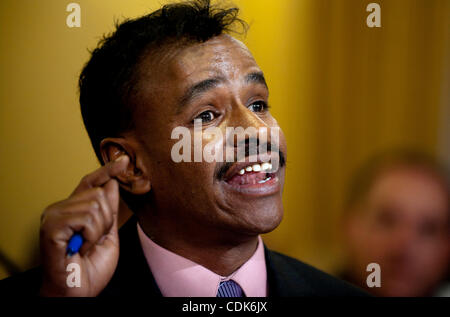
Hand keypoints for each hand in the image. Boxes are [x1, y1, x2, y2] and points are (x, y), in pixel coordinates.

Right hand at [39, 156, 128, 295]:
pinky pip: (86, 218)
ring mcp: (54, 216)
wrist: (78, 292)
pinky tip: (80, 248)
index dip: (106, 171)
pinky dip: (90, 236)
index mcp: (74, 210)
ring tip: (87, 246)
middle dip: (107, 219)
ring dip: (99, 231)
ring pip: (95, 204)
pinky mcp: (51, 226)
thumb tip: (112, 182)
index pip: (90, 183)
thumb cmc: (91, 268)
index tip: (122, 161)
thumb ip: (109, 209)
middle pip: (98, 193)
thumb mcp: (108, 234)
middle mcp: (61, 209)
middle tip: (95, 240)